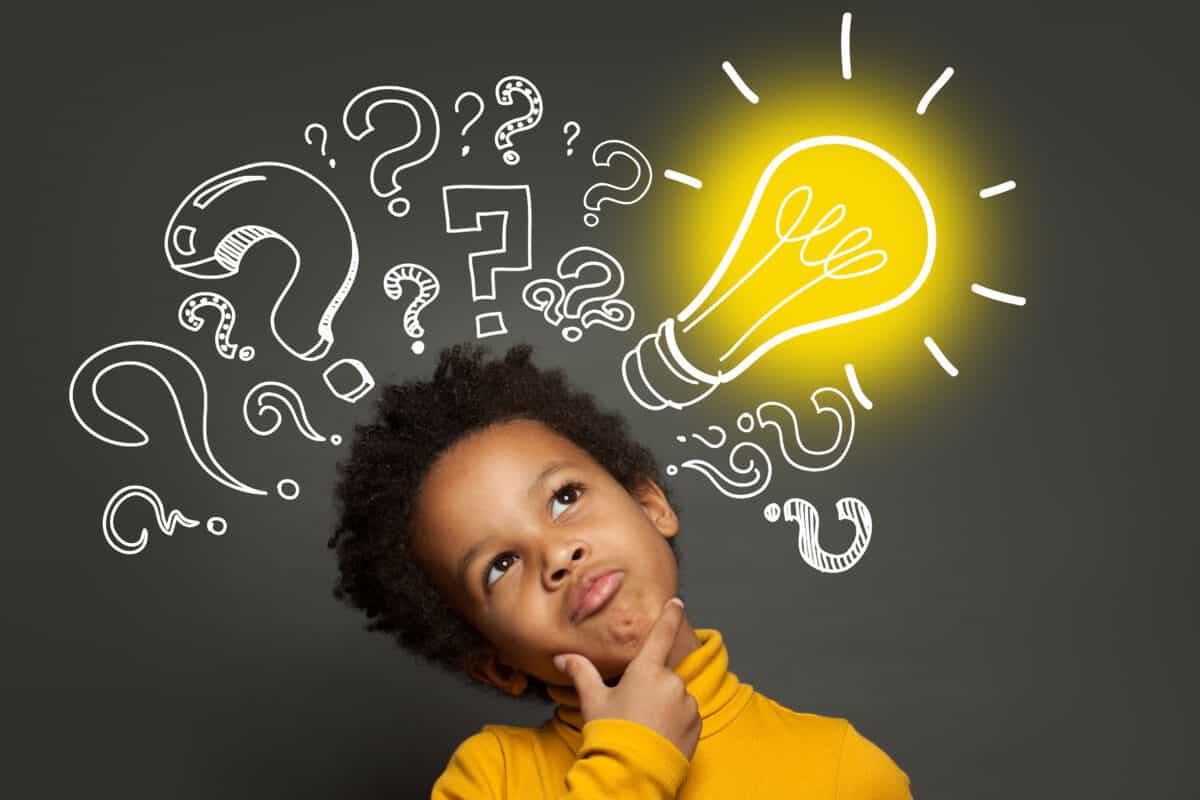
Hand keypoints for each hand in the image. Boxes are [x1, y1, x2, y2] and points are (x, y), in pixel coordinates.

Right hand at [554, 597, 700, 760]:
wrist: (632, 773)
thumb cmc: (612, 734)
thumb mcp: (593, 700)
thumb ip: (581, 672)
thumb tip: (562, 657)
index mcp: (647, 670)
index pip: (661, 635)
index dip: (669, 616)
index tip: (677, 603)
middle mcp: (671, 682)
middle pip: (662, 675)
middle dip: (651, 686)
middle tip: (633, 709)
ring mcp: (686, 703)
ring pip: (675, 695)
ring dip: (664, 704)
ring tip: (644, 726)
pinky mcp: (696, 724)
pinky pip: (686, 714)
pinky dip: (675, 720)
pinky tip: (658, 734)